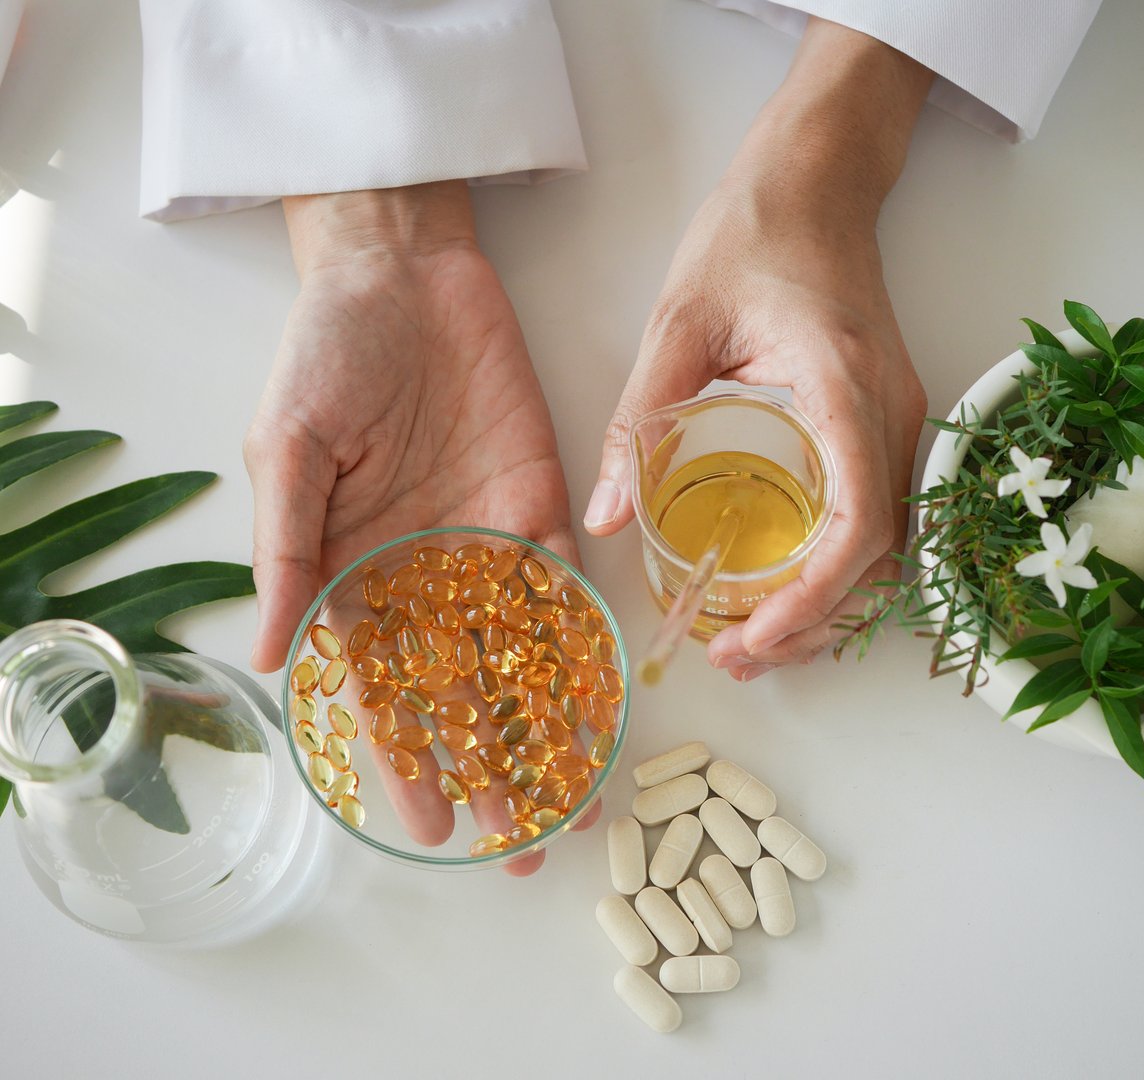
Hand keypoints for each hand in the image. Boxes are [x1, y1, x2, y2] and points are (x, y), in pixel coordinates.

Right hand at [244, 181, 592, 871]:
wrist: (405, 275)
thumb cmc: (326, 355)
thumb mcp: (288, 450)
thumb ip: (286, 551)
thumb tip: (264, 656)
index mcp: (355, 574)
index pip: (384, 690)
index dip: (407, 758)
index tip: (431, 828)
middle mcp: (425, 575)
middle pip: (462, 692)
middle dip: (492, 767)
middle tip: (522, 843)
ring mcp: (486, 544)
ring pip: (522, 656)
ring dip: (547, 727)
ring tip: (576, 799)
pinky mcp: (540, 502)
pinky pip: (566, 584)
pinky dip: (586, 642)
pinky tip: (606, 699)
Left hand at [585, 20, 932, 678]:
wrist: (818, 184)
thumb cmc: (752, 237)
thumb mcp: (676, 322)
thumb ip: (637, 419)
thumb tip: (604, 518)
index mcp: (843, 388)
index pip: (857, 524)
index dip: (813, 599)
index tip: (752, 637)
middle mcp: (891, 415)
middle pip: (880, 558)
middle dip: (815, 623)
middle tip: (736, 657)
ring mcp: (901, 422)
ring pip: (889, 549)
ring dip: (830, 606)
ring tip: (756, 641)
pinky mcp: (889, 424)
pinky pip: (879, 519)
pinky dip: (841, 572)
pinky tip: (788, 589)